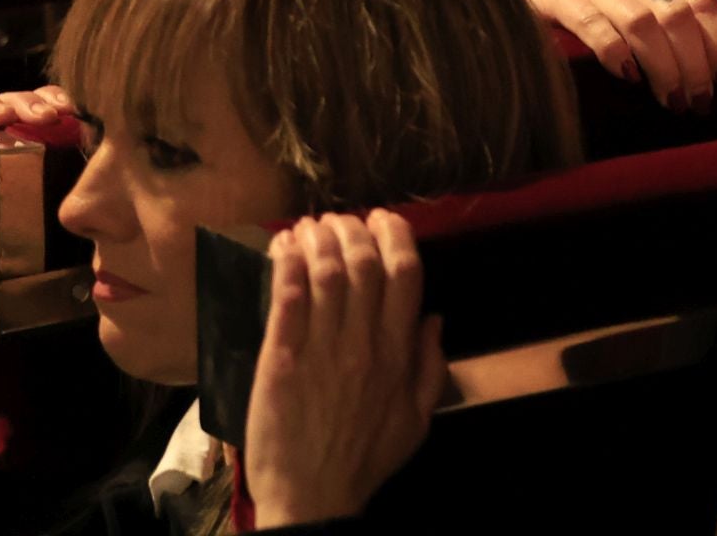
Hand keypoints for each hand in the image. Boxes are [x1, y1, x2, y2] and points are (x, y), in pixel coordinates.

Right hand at [0, 87, 72, 390]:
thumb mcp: (45, 243)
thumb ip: (73, 222)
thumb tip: (125, 207)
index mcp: (22, 172)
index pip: (42, 123)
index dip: (62, 107)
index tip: (84, 110)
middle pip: (13, 109)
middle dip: (35, 100)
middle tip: (56, 110)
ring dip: (2, 101)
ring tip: (22, 113)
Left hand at [244, 211, 445, 528]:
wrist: (311, 497)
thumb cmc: (363, 460)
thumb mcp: (416, 420)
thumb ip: (430, 367)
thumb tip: (434, 318)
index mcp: (398, 354)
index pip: (405, 276)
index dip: (396, 236)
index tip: (385, 219)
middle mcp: (364, 343)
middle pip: (364, 264)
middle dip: (354, 229)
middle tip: (342, 219)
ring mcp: (322, 348)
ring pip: (325, 273)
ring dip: (319, 238)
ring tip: (311, 225)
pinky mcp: (282, 358)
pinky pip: (288, 298)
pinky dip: (286, 263)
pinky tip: (284, 244)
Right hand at [524, 0, 716, 111]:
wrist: (519, 11)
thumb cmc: (590, 18)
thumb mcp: (637, 4)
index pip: (703, 1)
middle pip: (677, 16)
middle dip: (695, 65)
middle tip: (699, 103)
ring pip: (641, 23)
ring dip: (663, 67)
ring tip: (671, 101)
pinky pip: (593, 23)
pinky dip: (616, 52)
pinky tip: (629, 77)